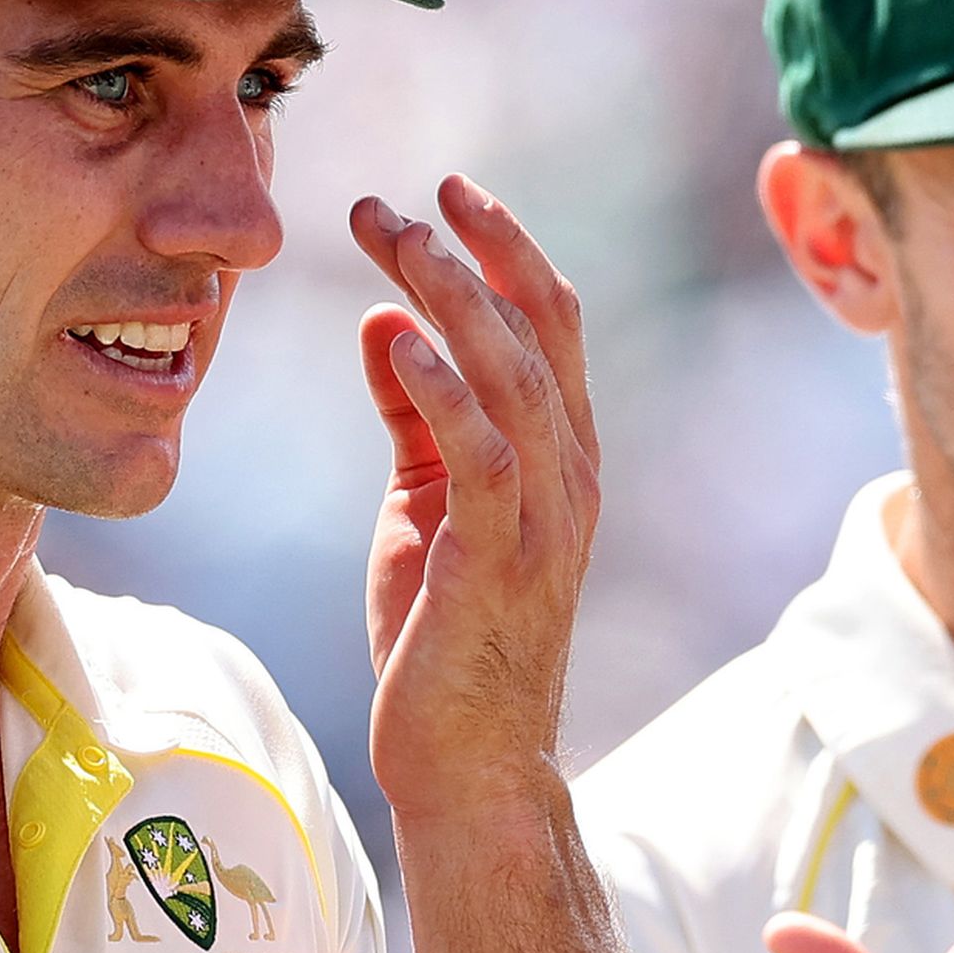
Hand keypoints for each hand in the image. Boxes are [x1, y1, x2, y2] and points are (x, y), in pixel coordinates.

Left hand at [348, 178, 599, 822]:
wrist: (469, 762)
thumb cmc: (444, 636)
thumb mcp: (425, 504)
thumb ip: (416, 417)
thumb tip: (383, 324)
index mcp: (561, 454)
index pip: (548, 323)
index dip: (502, 248)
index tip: (442, 190)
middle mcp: (570, 473)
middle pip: (543, 327)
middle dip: (479, 248)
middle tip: (407, 196)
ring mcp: (545, 516)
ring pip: (515, 374)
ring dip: (453, 297)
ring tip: (395, 238)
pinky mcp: (500, 559)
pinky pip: (483, 453)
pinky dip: (442, 388)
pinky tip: (394, 337)